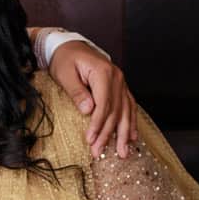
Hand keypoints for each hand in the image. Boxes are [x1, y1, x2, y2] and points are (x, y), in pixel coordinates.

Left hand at [47, 40, 136, 158]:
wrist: (70, 46)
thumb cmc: (65, 59)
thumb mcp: (65, 74)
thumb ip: (77, 92)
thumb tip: (88, 111)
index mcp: (104, 73)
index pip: (104, 104)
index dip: (98, 124)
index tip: (91, 140)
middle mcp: (117, 78)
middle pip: (115, 111)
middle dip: (108, 134)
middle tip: (100, 152)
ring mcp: (121, 82)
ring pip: (126, 111)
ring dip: (124, 134)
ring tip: (123, 152)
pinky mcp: (120, 87)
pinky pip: (129, 106)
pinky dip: (131, 122)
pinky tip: (133, 137)